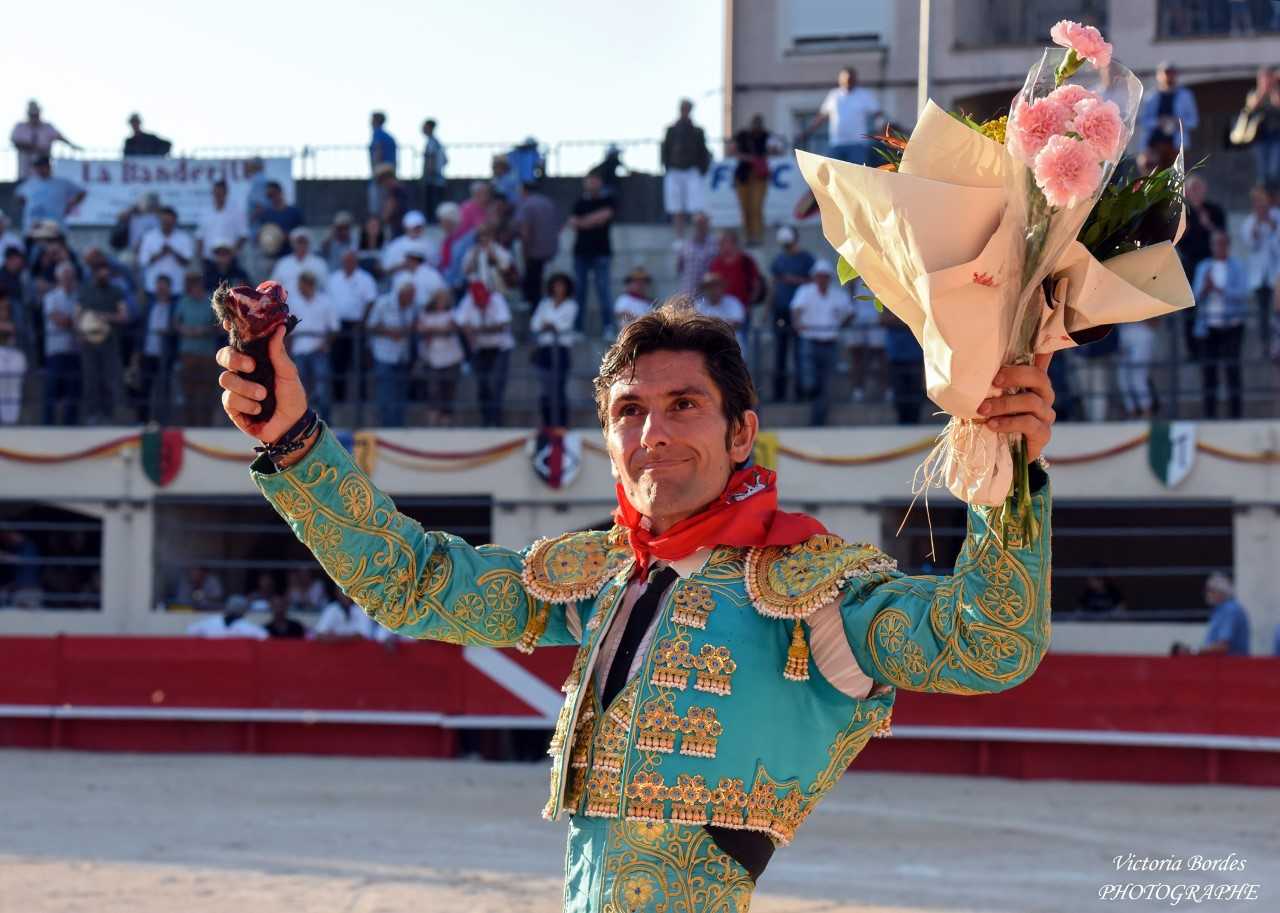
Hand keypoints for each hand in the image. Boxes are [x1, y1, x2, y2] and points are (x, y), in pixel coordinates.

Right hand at [215, 324, 307, 441]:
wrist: (292, 425)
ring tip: (262, 395)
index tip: (228, 324)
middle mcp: (241, 372)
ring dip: (246, 388)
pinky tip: (258, 409)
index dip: (229, 330)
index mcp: (254, 360)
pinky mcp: (232, 407)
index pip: (237, 342)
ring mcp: (235, 389)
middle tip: (252, 366)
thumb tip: (280, 328)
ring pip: (225, 379)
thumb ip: (279, 353)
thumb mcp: (289, 374)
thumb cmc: (292, 397)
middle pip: (223, 356)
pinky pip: (229, 399)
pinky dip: (246, 404)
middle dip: (235, 359)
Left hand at [977, 353, 1055, 460]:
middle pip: (1038, 377)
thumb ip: (985, 387)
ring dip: (1004, 404)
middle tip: (992, 383)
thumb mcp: (986, 400)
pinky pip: (1030, 424)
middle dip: (1014, 377)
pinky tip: (992, 425)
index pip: (1039, 361)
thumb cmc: (991, 420)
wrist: (999, 455)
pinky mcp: (1043, 434)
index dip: (1031, 355)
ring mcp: (1045, 415)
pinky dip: (1009, 423)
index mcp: (1031, 382)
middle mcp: (1043, 395)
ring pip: (1031, 402)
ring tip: (983, 410)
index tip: (1004, 361)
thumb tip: (962, 372)